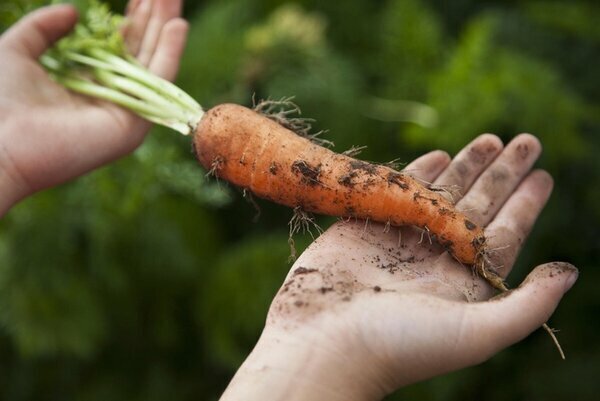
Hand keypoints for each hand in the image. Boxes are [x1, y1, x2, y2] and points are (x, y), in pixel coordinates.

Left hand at [0, 0, 187, 214]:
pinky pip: (158, 84)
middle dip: (154, 18)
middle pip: (141, 51)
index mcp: (89, 81)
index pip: (120, 46)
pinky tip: (177, 24)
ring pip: (154, 62)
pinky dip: (171, 53)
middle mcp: (112, 96)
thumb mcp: (18, 49)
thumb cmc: (1, 101)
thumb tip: (72, 10)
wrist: (0, 143)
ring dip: (167, 27)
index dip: (131, 19)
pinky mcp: (134, 124)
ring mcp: (126, 110)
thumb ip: (43, 27)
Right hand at [221, 134, 577, 400]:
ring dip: (466, 166)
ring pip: (441, 194)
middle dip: (501, 174)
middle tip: (527, 140)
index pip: (502, 235)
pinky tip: (439, 154)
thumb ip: (528, 306)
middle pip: (477, 206)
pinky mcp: (364, 226)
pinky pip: (397, 191)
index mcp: (463, 283)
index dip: (525, 204)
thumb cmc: (400, 345)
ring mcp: (399, 241)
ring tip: (491, 139)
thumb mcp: (476, 333)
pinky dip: (418, 172)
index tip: (543, 174)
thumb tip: (571, 272)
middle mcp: (434, 259)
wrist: (324, 344)